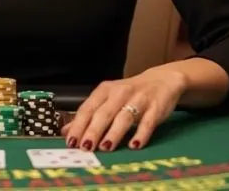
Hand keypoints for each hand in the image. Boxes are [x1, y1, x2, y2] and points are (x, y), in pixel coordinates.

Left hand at [62, 69, 185, 151]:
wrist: (161, 80)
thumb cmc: (129, 94)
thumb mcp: (107, 100)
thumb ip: (89, 115)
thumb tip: (66, 132)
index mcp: (105, 90)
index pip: (88, 108)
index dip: (79, 125)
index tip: (71, 141)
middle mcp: (120, 93)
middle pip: (104, 113)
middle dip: (93, 130)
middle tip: (85, 147)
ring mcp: (139, 99)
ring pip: (124, 117)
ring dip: (114, 133)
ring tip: (105, 147)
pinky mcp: (155, 107)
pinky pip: (147, 122)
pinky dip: (140, 134)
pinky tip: (134, 145)